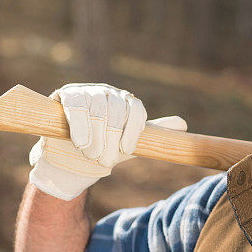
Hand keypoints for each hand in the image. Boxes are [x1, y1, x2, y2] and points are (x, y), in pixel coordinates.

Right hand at [28, 83, 186, 200]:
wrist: (74, 152)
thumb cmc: (106, 145)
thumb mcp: (130, 140)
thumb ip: (154, 131)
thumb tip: (183, 124)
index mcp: (128, 102)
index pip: (137, 111)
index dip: (133, 131)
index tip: (127, 150)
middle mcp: (111, 93)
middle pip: (117, 113)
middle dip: (111, 140)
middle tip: (105, 160)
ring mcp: (89, 91)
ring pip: (98, 111)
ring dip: (95, 138)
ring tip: (92, 155)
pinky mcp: (68, 94)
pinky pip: (77, 107)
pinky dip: (80, 127)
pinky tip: (81, 143)